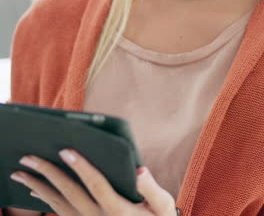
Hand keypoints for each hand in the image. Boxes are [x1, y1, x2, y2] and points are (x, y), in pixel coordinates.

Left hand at [10, 149, 176, 215]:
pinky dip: (44, 201)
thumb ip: (152, 189)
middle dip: (47, 173)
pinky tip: (34, 191)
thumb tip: (139, 169)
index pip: (96, 185)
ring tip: (20, 172)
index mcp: (118, 210)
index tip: (66, 150)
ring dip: (37, 187)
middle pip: (69, 193)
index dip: (82, 166)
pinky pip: (58, 213)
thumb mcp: (163, 207)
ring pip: (58, 205)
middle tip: (27, 156)